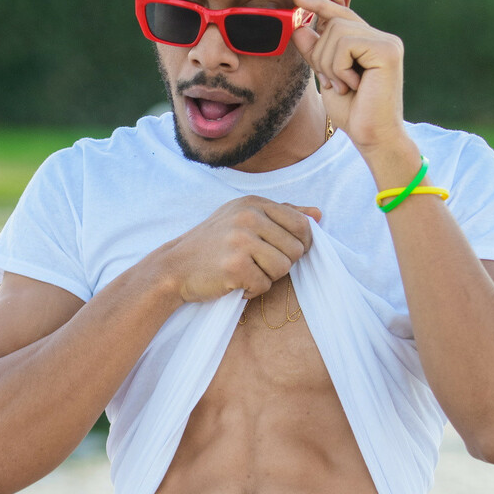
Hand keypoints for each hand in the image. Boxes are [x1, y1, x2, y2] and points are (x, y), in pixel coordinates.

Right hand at [164, 197, 320, 303]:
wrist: (174, 267)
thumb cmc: (213, 244)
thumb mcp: (244, 218)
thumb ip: (282, 214)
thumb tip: (319, 215)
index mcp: (253, 203)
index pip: (301, 224)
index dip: (301, 245)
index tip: (285, 253)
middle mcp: (248, 217)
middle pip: (295, 250)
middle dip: (281, 263)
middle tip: (256, 264)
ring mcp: (240, 240)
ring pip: (283, 268)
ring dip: (266, 278)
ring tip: (244, 272)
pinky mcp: (234, 266)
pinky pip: (264, 285)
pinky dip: (251, 290)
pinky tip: (234, 282)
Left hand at [292, 0, 407, 156]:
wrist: (372, 137)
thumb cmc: (353, 111)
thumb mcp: (326, 76)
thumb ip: (316, 52)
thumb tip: (300, 26)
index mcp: (370, 42)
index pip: (342, 14)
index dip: (320, 3)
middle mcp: (382, 38)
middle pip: (334, 22)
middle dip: (320, 54)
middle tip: (330, 81)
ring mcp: (387, 42)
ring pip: (337, 32)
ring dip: (329, 64)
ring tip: (343, 86)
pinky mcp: (387, 50)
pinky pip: (346, 44)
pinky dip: (340, 67)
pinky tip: (352, 85)